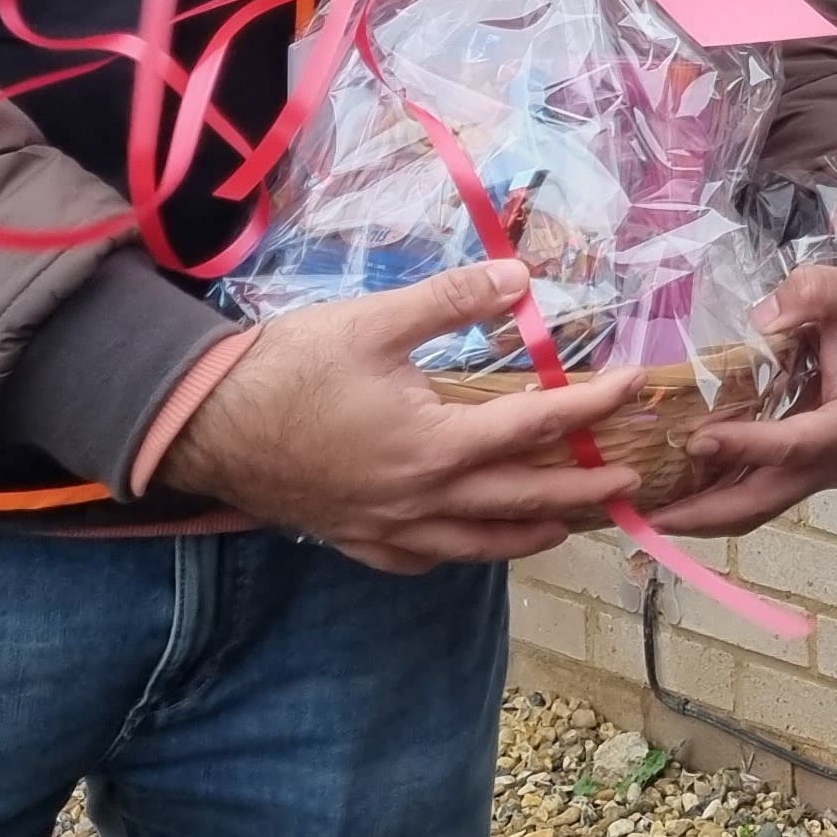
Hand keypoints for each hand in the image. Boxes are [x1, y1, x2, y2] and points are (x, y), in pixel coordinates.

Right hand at [159, 261, 642, 573]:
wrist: (200, 425)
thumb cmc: (287, 369)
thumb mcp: (374, 321)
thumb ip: (452, 299)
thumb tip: (520, 276)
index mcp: (434, 445)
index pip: (536, 428)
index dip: (593, 407)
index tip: (636, 386)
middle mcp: (421, 500)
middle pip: (524, 503)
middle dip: (585, 493)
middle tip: (633, 484)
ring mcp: (387, 528)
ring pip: (479, 545)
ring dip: (531, 535)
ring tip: (570, 526)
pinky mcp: (355, 539)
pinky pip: (423, 560)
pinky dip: (460, 552)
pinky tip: (471, 541)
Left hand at [638, 265, 836, 536]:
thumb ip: (807, 297)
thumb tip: (761, 320)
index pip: (794, 444)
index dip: (746, 446)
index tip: (696, 441)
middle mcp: (835, 459)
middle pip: (765, 498)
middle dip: (706, 513)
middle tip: (650, 515)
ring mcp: (818, 467)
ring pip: (757, 505)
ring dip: (704, 513)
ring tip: (650, 513)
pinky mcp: (803, 464)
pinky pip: (756, 490)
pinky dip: (716, 497)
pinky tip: (677, 491)